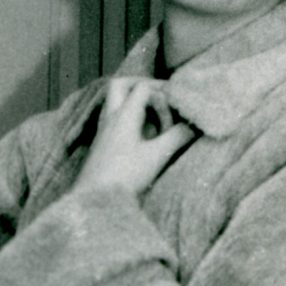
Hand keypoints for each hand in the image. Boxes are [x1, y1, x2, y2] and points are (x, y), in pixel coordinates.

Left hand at [74, 78, 194, 195]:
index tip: (176, 106)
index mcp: (123, 115)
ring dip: (133, 102)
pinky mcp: (101, 144)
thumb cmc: (124, 177)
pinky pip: (112, 119)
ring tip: (153, 115)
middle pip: (120, 85)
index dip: (162, 92)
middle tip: (158, 94)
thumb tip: (193, 125)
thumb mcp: (157, 156)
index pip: (143, 87)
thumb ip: (177, 137)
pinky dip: (128, 117)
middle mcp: (110, 118)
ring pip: (114, 102)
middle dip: (140, 84)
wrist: (92, 200)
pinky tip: (140, 134)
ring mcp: (103, 131)